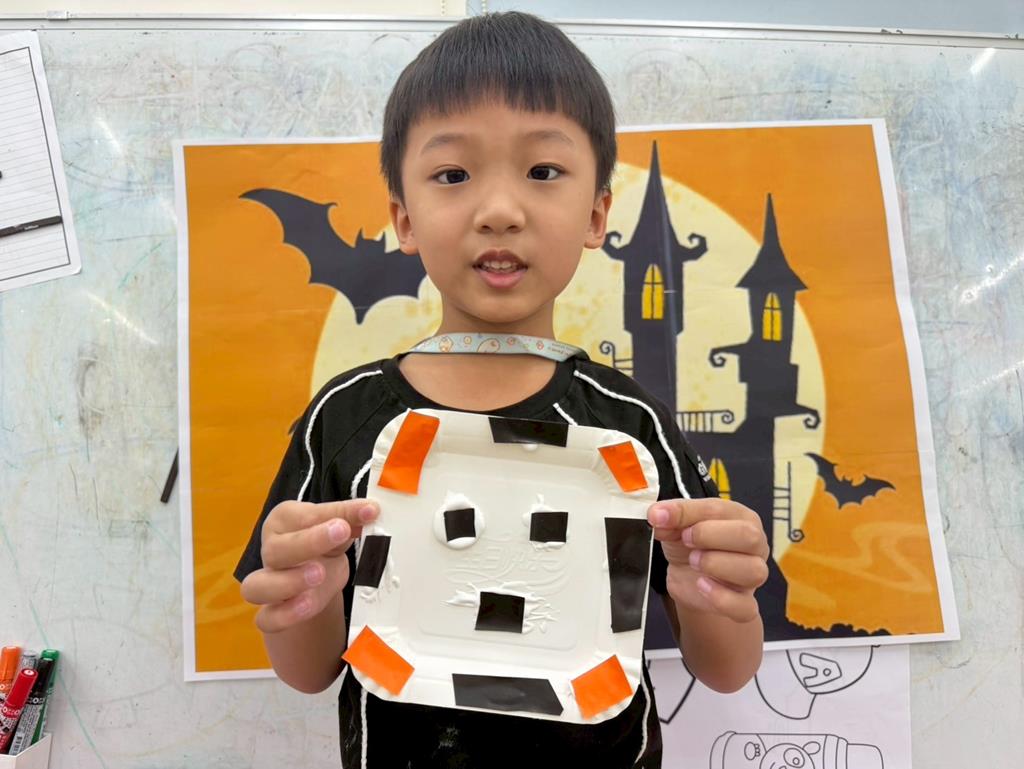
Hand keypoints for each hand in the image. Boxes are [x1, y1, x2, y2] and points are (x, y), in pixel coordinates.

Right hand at [240, 499, 378, 632]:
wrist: (314, 582)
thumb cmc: (324, 546)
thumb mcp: (340, 530)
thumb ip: (351, 520)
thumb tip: (371, 510)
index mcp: (285, 521)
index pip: (305, 515)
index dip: (335, 513)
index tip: (368, 511)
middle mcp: (270, 551)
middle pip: (277, 549)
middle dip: (309, 542)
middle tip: (341, 533)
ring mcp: (266, 584)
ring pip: (258, 586)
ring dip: (288, 582)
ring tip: (319, 575)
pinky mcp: (270, 613)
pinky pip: (266, 619)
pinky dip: (284, 616)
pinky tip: (307, 607)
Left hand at [648, 498, 768, 622]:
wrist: (686, 577)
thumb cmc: (690, 545)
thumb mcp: (678, 525)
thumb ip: (671, 516)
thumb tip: (658, 514)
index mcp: (740, 517)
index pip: (721, 509)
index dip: (690, 513)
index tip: (664, 518)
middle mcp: (754, 544)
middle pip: (749, 537)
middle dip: (710, 536)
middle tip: (686, 541)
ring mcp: (752, 575)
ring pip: (753, 571)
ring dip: (717, 565)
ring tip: (694, 562)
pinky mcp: (744, 602)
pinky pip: (745, 606)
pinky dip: (722, 598)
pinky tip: (702, 586)